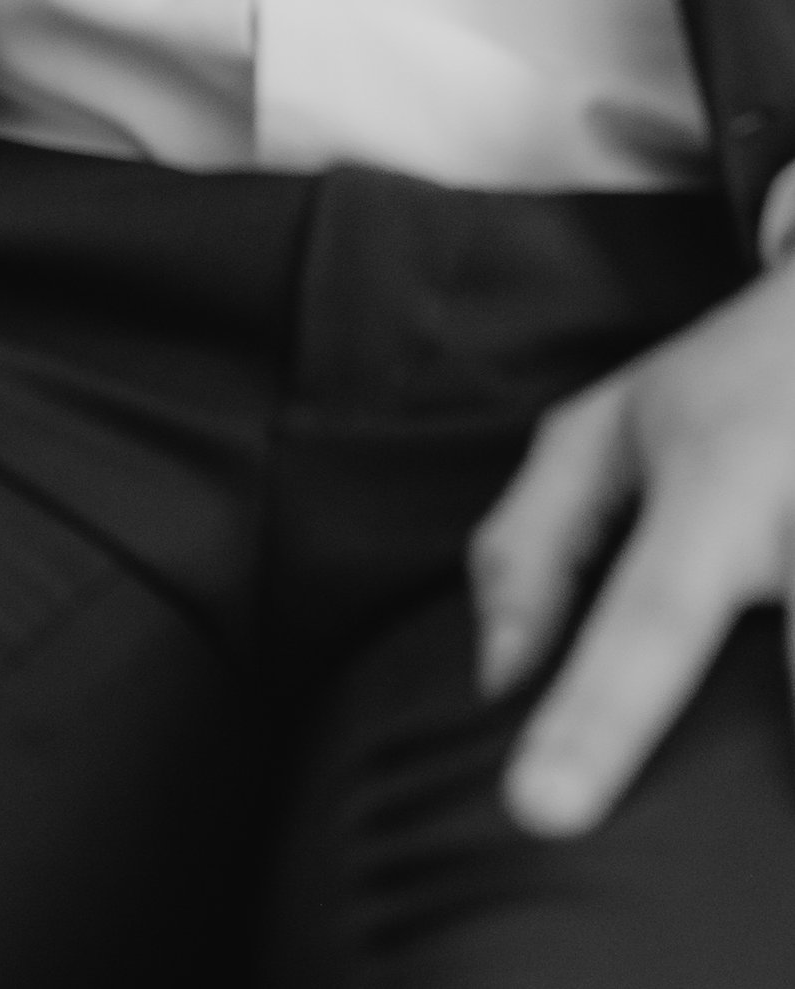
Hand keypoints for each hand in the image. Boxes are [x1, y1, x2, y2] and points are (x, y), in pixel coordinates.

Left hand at [471, 262, 794, 834]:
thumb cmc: (723, 390)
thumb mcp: (606, 430)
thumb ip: (533, 545)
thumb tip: (495, 680)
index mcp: (720, 481)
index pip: (651, 615)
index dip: (598, 718)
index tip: (539, 811)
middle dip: (779, 761)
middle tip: (735, 870)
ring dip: (793, 744)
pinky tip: (791, 763)